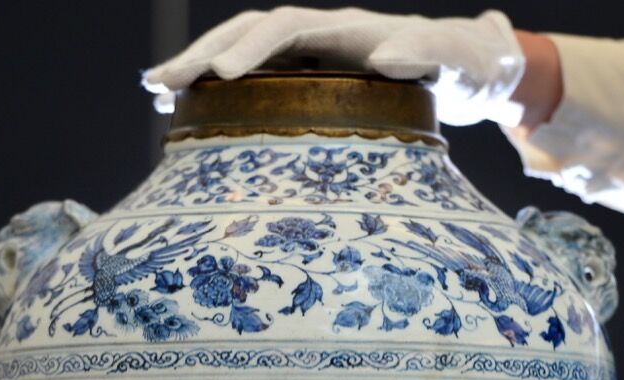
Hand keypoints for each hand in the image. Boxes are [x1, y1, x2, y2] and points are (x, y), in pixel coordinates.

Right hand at [142, 7, 526, 126]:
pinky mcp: (306, 76)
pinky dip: (216, 87)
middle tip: (161, 87)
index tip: (222, 76)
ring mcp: (311, 53)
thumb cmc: (466, 65)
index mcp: (351, 30)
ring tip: (155, 92)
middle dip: (204, 55)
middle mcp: (322, 34)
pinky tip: (181, 109)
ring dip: (198, 67)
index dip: (254, 47)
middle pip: (250, 32)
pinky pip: (252, 75)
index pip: (290, 27)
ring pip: (242, 49)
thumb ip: (427, 54)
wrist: (468, 64)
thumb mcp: (459, 60)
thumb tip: (383, 58)